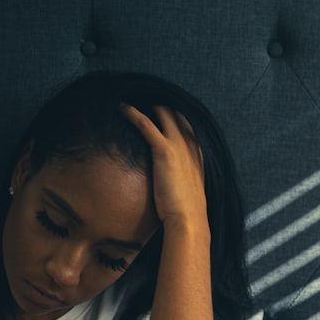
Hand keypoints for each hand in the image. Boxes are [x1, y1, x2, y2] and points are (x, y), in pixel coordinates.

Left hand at [120, 104, 207, 232]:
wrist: (188, 220)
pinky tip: (122, 108)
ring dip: (146, 103)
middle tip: (140, 99)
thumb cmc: (186, 210)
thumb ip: (181, 176)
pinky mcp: (164, 149)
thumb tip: (169, 178)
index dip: (171, 114)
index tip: (156, 109)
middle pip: (175, 112)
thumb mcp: (188, 188)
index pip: (185, 122)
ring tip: (130, 101)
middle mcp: (190, 143)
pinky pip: (145, 123)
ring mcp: (179, 144)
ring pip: (162, 112)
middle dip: (158, 104)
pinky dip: (132, 112)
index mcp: (197, 152)